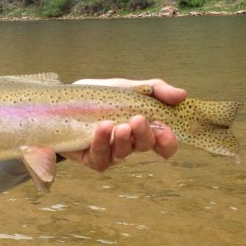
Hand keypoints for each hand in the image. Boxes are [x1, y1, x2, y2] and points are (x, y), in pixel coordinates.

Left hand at [65, 78, 186, 171]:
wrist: (64, 100)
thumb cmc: (100, 96)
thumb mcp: (128, 87)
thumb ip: (155, 89)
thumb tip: (182, 95)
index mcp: (142, 129)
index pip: (163, 144)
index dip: (168, 142)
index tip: (166, 131)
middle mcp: (128, 144)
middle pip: (144, 146)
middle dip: (144, 135)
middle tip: (137, 120)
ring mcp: (110, 153)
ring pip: (122, 154)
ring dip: (123, 140)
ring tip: (119, 126)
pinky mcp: (91, 158)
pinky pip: (100, 158)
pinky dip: (102, 142)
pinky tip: (102, 127)